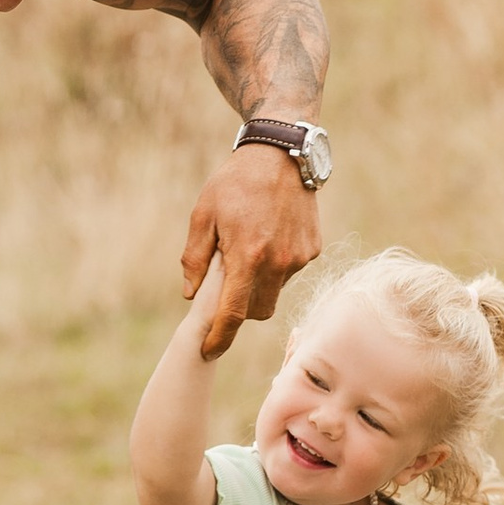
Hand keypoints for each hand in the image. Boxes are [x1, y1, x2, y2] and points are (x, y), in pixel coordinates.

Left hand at [182, 144, 317, 354]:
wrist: (282, 154)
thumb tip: (191, 293)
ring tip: (248, 248)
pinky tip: (268, 236)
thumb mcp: (203, 215)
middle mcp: (278, 263)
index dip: (220, 337)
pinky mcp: (312, 249)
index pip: (233, 313)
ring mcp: (299, 258)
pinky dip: (275, 266)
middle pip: (257, 311)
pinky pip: (290, 272)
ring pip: (274, 292)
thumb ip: (196, 258)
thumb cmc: (235, 183)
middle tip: (226, 282)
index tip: (209, 351)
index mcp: (247, 257)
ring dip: (259, 285)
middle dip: (240, 309)